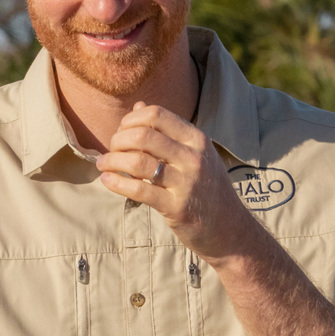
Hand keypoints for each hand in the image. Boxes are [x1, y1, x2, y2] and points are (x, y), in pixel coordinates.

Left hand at [96, 102, 259, 261]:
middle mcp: (194, 157)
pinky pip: (139, 190)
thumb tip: (138, 106)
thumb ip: (168, 131)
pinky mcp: (177, 207)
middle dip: (118, 140)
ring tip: (103, 165)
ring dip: (113, 161)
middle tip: (111, 150)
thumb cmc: (208, 189)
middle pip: (144, 135)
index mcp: (197, 139)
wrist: (231, 229)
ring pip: (138, 162)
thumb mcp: (196, 154)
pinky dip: (117, 183)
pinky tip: (107, 181)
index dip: (131, 120)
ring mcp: (186, 182)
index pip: (157, 114)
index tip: (122, 131)